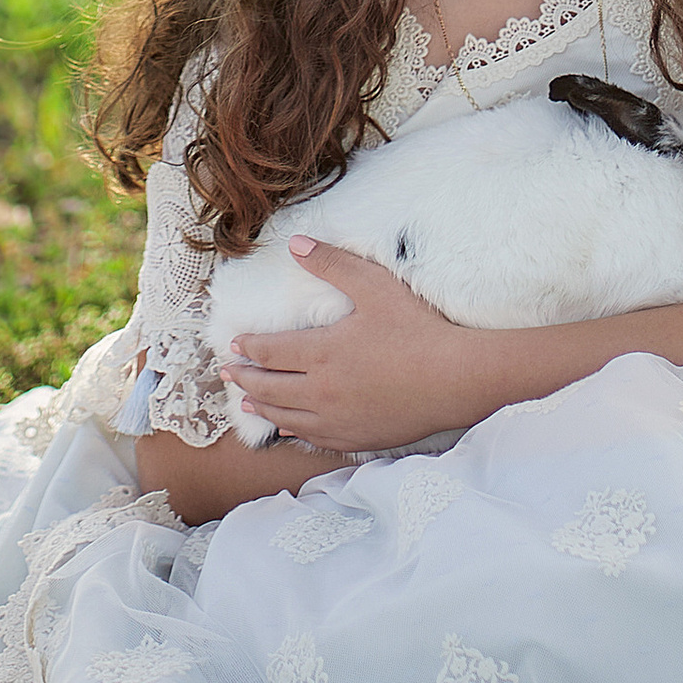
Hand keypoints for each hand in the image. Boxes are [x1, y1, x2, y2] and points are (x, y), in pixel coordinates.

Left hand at [224, 243, 486, 452]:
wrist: (454, 379)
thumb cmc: (417, 329)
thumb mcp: (375, 286)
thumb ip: (333, 263)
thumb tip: (295, 244)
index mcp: (322, 352)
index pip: (271, 352)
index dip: (250, 347)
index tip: (236, 343)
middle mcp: (321, 390)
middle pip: (270, 387)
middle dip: (245, 378)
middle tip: (227, 373)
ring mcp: (336, 419)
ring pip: (285, 417)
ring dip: (261, 407)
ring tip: (247, 401)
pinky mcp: (354, 438)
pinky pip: (312, 438)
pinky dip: (291, 431)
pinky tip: (287, 430)